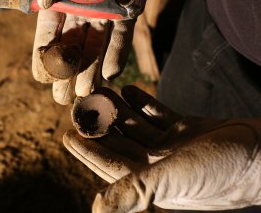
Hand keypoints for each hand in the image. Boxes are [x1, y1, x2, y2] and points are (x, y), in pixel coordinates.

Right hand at [32, 0, 158, 103]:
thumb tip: (43, 2)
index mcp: (59, 4)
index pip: (48, 35)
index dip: (44, 56)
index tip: (43, 77)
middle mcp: (80, 14)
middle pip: (71, 49)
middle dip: (67, 74)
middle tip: (63, 99)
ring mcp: (104, 15)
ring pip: (95, 48)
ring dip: (91, 71)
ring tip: (87, 94)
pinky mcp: (127, 12)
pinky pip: (122, 37)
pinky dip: (117, 54)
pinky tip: (111, 73)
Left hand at [63, 85, 260, 211]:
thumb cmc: (222, 171)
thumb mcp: (174, 178)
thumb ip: (135, 191)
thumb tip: (95, 208)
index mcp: (151, 179)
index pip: (110, 163)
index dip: (87, 150)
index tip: (66, 134)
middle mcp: (160, 164)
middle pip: (121, 142)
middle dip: (100, 124)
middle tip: (80, 104)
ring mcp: (175, 146)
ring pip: (138, 126)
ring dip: (119, 110)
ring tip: (101, 91)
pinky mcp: (190, 130)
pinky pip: (159, 114)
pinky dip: (144, 103)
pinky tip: (130, 90)